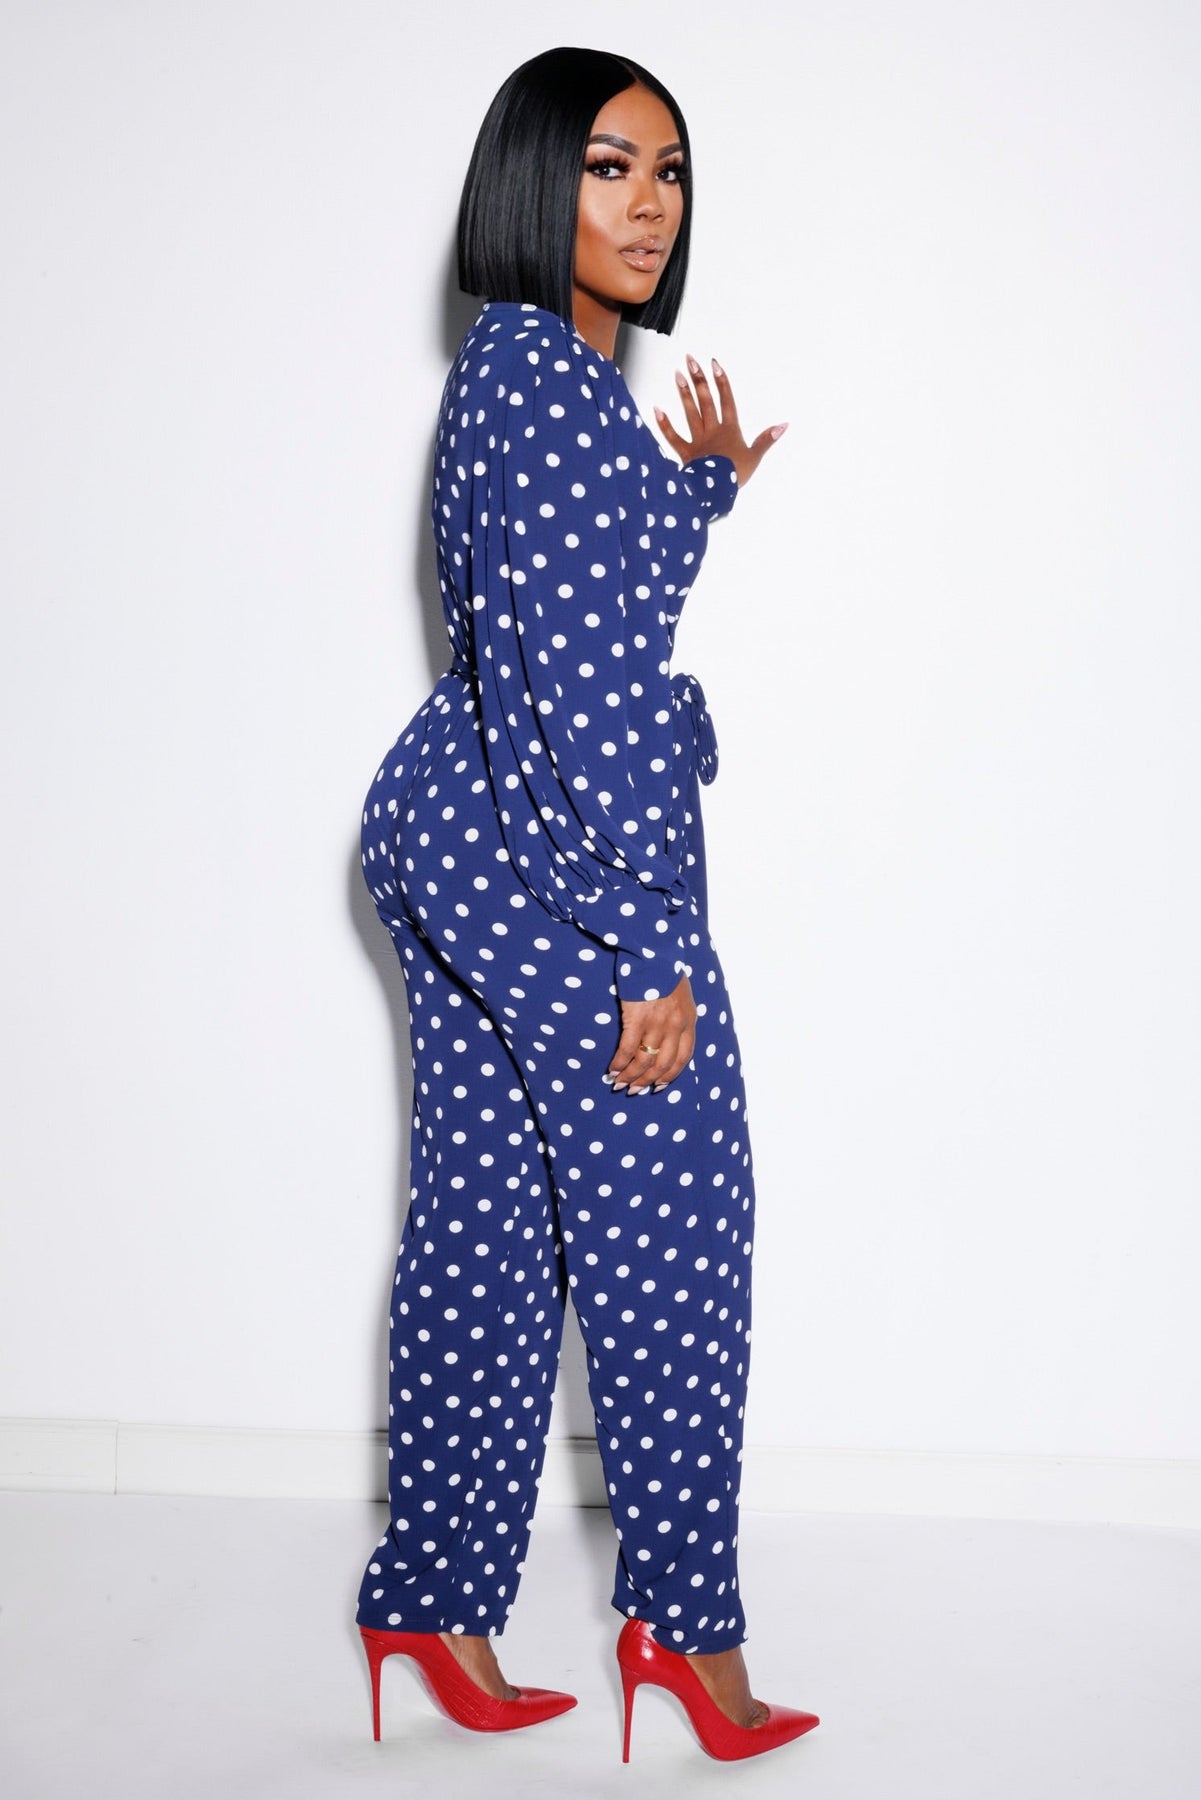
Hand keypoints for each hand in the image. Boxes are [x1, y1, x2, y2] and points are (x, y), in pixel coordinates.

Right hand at [608, 974, 696, 1093]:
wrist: (652, 951)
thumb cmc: (664, 969)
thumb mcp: (681, 994)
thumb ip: (677, 1015)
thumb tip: (667, 1033)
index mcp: (689, 1020)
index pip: (683, 1057)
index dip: (671, 1075)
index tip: (659, 1085)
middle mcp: (676, 1026)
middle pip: (663, 1064)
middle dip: (647, 1081)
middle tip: (635, 1090)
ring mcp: (657, 1024)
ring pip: (645, 1061)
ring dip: (631, 1077)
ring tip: (619, 1084)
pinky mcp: (637, 1019)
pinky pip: (628, 1049)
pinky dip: (619, 1063)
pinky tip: (612, 1070)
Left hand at [654, 355, 786, 487]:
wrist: (717, 491)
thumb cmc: (736, 475)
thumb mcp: (755, 457)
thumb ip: (767, 439)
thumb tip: (783, 425)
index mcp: (730, 431)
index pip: (727, 401)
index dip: (722, 382)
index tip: (714, 364)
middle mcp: (713, 431)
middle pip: (706, 401)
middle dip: (699, 380)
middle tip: (690, 360)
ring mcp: (698, 441)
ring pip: (691, 413)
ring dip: (684, 394)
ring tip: (678, 375)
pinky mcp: (686, 453)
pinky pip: (672, 437)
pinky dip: (664, 424)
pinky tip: (657, 409)